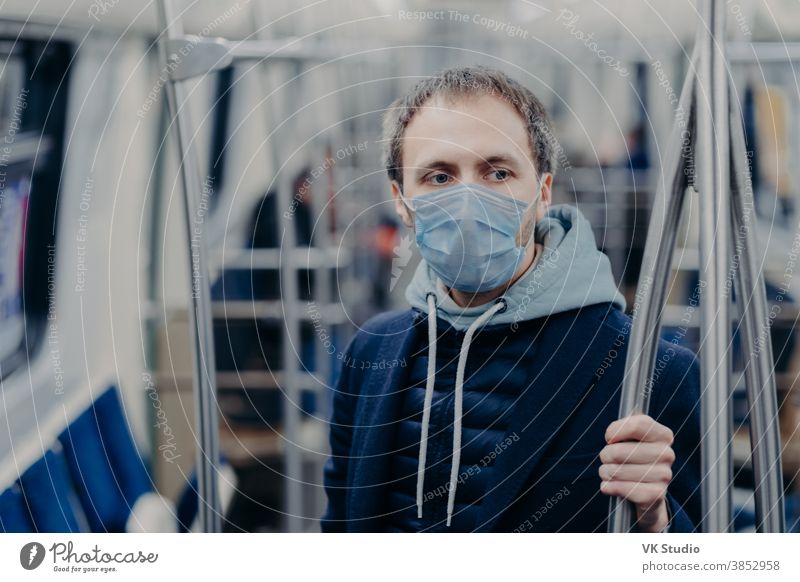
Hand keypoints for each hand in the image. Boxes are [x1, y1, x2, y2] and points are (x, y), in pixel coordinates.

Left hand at [599, 414, 673, 531]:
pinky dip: (609, 487)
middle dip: (605, 455)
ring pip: (616, 471)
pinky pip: (622, 489)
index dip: (614, 431)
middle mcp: (667, 454)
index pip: (636, 426)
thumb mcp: (630, 435)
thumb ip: (621, 428)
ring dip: (605, 472)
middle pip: (618, 451)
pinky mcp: (657, 494)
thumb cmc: (633, 454)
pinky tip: (608, 485)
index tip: (610, 438)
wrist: (647, 487)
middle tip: (607, 458)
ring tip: (609, 472)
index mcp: (663, 435)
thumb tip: (612, 439)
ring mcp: (664, 475)